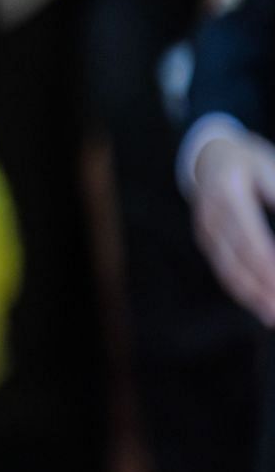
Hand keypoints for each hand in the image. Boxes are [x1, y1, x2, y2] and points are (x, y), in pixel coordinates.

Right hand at [189, 127, 274, 325]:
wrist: (211, 155)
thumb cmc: (250, 162)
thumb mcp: (270, 170)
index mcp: (227, 191)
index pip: (248, 235)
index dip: (266, 262)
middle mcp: (210, 213)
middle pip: (236, 258)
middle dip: (262, 287)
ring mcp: (204, 228)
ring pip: (227, 269)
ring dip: (251, 296)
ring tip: (272, 316)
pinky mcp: (205, 240)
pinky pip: (222, 269)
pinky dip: (241, 290)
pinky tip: (259, 304)